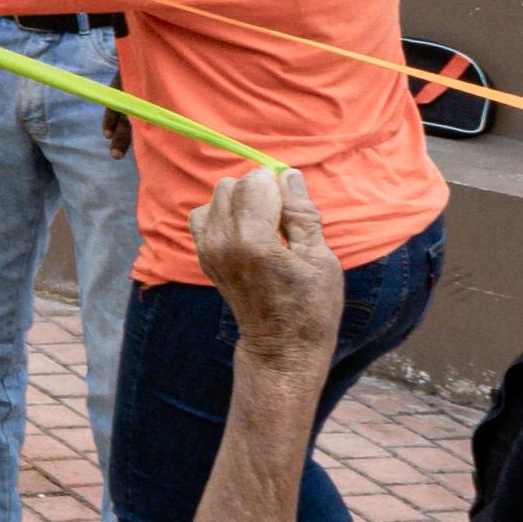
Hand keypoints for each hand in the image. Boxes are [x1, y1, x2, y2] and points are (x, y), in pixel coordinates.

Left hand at [190, 167, 341, 369]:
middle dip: (258, 190)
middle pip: (232, 185)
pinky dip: (223, 214)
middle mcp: (222, 241)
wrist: (281, 347)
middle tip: (283, 219)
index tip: (295, 207)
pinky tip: (246, 232)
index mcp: (253, 241)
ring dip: (240, 201)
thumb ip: (302, 213)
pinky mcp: (203, 256)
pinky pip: (203, 215)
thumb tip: (289, 174)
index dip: (279, 185)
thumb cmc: (310, 306)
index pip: (255, 181)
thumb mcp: (320, 257)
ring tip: (265, 227)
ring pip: (216, 196)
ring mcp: (207, 249)